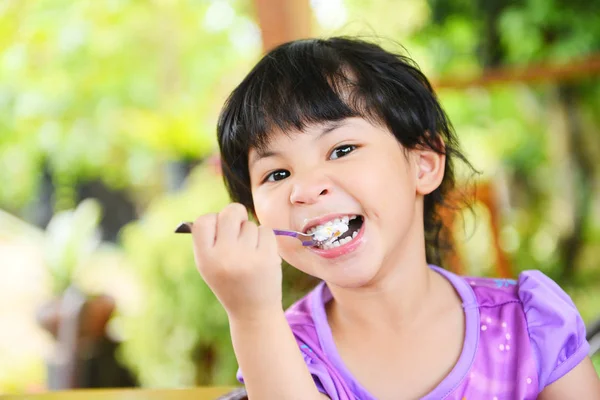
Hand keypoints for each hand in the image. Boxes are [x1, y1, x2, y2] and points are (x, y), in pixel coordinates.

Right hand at [190, 203, 282, 319]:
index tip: (219, 227)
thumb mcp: (209, 265)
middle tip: (238, 227)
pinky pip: (265, 230)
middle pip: (230, 213)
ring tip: (248, 252)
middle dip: (236, 215)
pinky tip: (261, 254)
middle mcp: (224, 257)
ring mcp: (247, 257)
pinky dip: (265, 238)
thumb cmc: (228, 282)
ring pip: (250, 224)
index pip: (204, 221)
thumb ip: (209, 240)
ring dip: (251, 232)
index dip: (213, 219)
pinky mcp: (267, 258)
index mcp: (205, 258)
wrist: (252, 311)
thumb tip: (219, 213)